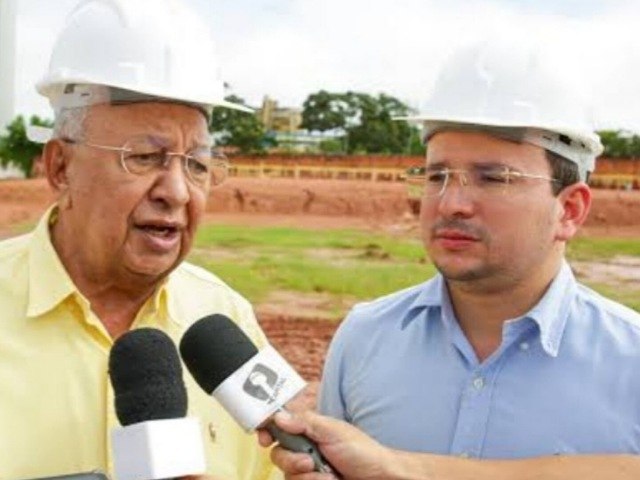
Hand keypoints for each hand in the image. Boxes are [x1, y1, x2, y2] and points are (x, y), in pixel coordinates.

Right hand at [258, 411, 391, 479]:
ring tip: (329, 476)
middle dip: (292, 460)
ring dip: (308, 477)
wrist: (379, 478)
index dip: (266, 431)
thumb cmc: (362, 451)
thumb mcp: (333, 431)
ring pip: (287, 475)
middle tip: (310, 461)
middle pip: (278, 454)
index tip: (263, 438)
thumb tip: (278, 415)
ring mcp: (308, 470)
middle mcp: (304, 449)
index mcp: (308, 431)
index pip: (279, 428)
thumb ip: (305, 422)